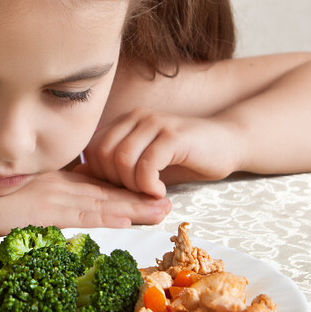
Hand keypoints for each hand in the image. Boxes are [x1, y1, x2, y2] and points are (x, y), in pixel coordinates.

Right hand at [0, 170, 170, 236]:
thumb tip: (39, 207)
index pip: (93, 186)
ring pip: (102, 201)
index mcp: (49, 179)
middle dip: (138, 198)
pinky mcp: (44, 210)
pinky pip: (83, 214)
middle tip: (167, 202)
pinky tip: (128, 220)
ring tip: (161, 211)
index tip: (145, 194)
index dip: (121, 191)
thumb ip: (30, 196)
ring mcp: (51, 195)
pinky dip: (107, 215)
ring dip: (133, 207)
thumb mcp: (9, 191)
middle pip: (105, 191)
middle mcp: (56, 183)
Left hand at [76, 107, 237, 196]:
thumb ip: (119, 168)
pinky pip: (147, 164)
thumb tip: (82, 180)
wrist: (228, 143)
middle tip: (135, 194)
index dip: (100, 176)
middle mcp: (137, 117)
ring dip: (133, 186)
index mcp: (126, 122)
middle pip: (103, 155)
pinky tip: (161, 193)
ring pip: (122, 159)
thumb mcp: (147, 163)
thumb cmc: (186, 157)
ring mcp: (155, 124)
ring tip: (149, 194)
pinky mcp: (174, 136)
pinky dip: (149, 186)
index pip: (92, 149)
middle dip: (114, 183)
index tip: (121, 190)